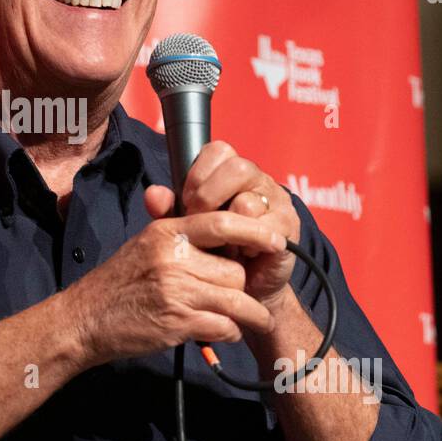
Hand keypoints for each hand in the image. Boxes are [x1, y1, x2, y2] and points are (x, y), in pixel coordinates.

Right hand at [61, 203, 286, 367]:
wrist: (86, 319)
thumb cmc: (119, 283)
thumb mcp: (145, 244)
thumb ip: (180, 233)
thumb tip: (224, 227)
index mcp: (167, 233)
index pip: (221, 223)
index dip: (254, 231)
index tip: (276, 240)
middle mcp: (172, 257)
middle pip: (234, 269)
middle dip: (242, 286)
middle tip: (243, 295)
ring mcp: (176, 290)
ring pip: (235, 299)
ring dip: (248, 313)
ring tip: (253, 319)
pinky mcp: (177, 322)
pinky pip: (224, 325)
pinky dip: (230, 332)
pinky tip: (224, 332)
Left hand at [147, 141, 298, 309]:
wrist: (241, 289)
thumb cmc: (214, 252)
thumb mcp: (186, 228)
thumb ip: (168, 209)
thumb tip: (153, 194)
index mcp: (232, 173)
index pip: (218, 150)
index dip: (198, 173)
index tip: (186, 200)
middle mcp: (258, 180)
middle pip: (237, 167)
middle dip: (209, 196)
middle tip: (198, 220)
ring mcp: (277, 201)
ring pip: (248, 201)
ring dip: (228, 227)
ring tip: (222, 244)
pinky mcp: (288, 225)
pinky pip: (265, 228)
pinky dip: (247, 244)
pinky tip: (242, 254)